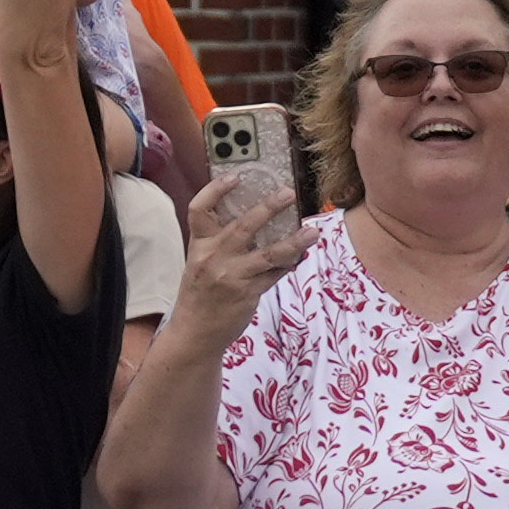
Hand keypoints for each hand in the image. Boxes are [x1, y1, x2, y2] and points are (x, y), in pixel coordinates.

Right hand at [178, 171, 312, 331]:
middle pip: (242, 226)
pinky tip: (301, 255)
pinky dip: (290, 263)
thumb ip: (221, 242)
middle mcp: (213, 257)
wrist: (195, 331)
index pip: (199, 210)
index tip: (236, 176)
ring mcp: (231, 275)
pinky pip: (275, 274)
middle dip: (268, 207)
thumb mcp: (202, 262)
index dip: (215, 190)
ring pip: (268, 253)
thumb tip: (255, 217)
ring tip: (313, 231)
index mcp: (198, 244)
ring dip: (294, 241)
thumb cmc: (202, 293)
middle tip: (288, 193)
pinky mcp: (247, 293)